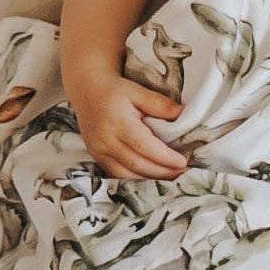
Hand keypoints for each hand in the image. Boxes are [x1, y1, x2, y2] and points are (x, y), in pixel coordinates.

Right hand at [71, 70, 189, 178]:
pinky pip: (116, 174)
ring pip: (125, 174)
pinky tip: (151, 177)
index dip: (164, 157)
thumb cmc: (114, 91)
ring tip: (171, 176)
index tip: (182, 162)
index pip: (144, 146)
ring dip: (150, 179)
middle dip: (162, 171)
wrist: (88, 93)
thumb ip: (158, 103)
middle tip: (182, 171)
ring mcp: (98, 151)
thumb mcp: (137, 90)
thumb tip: (181, 113)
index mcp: (117, 123)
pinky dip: (135, 179)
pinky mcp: (96, 157)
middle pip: (136, 164)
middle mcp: (105, 140)